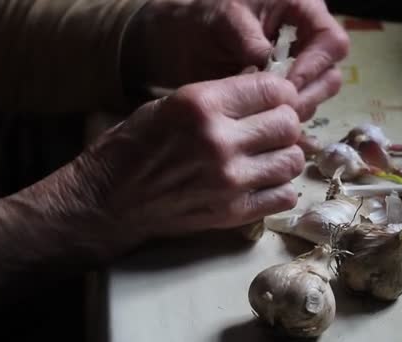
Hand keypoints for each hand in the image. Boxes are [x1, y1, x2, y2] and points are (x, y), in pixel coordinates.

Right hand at [0, 73, 304, 317]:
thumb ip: (219, 97)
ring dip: (283, 154)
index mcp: (201, 105)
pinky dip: (279, 187)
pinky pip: (284, 195)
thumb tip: (264, 95)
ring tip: (265, 155)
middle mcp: (219, 142)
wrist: (109, 201)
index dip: (277, 92)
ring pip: (292, 160)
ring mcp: (229, 181)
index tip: (272, 100)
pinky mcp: (232, 213)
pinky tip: (261, 181)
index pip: (272, 89)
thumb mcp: (169, 105)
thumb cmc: (132, 147)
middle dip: (284, 122)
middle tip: (269, 128)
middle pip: (288, 124)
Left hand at [125, 0, 349, 119]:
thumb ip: (250, 41)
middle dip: (306, 95)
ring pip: (314, 98)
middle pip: (329, 75)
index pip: (331, 41)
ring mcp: (295, 70)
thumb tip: (269, 68)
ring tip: (264, 121)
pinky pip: (294, 113)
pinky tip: (269, 140)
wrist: (179, 40)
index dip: (314, 66)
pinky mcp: (280, 94)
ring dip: (294, 113)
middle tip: (277, 112)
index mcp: (302, 11)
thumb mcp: (225, 20)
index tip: (287, 85)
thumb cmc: (203, 20)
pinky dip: (285, 127)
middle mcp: (306, 41)